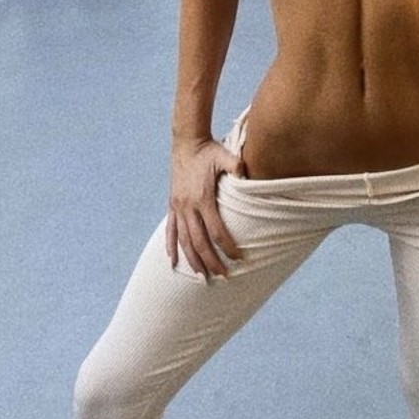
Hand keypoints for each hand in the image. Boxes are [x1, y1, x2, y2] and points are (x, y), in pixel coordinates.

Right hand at [166, 137, 244, 277]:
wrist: (186, 141)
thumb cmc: (209, 150)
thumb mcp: (225, 155)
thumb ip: (236, 165)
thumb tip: (248, 174)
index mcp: (203, 198)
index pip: (216, 231)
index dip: (228, 247)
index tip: (239, 259)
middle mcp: (188, 206)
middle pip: (199, 242)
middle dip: (211, 262)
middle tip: (223, 277)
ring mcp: (178, 206)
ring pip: (183, 240)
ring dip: (192, 260)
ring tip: (201, 277)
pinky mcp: (172, 204)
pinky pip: (170, 229)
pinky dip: (170, 246)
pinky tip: (172, 261)